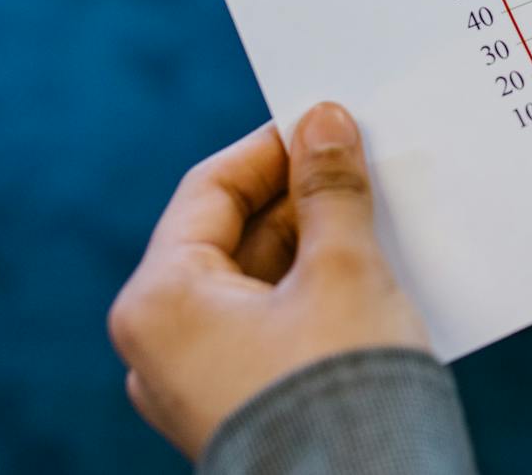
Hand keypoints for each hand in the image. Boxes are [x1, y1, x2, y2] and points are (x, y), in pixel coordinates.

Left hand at [108, 103, 429, 458]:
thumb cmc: (337, 385)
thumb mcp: (342, 268)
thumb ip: (329, 188)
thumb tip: (322, 121)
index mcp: (159, 301)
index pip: (210, 190)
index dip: (272, 148)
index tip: (325, 123)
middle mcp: (160, 346)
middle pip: (230, 238)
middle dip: (298, 200)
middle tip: (358, 165)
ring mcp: (195, 384)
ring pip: (253, 284)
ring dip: (311, 245)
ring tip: (372, 217)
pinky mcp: (237, 409)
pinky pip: (266, 327)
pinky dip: (309, 294)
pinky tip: (365, 273)